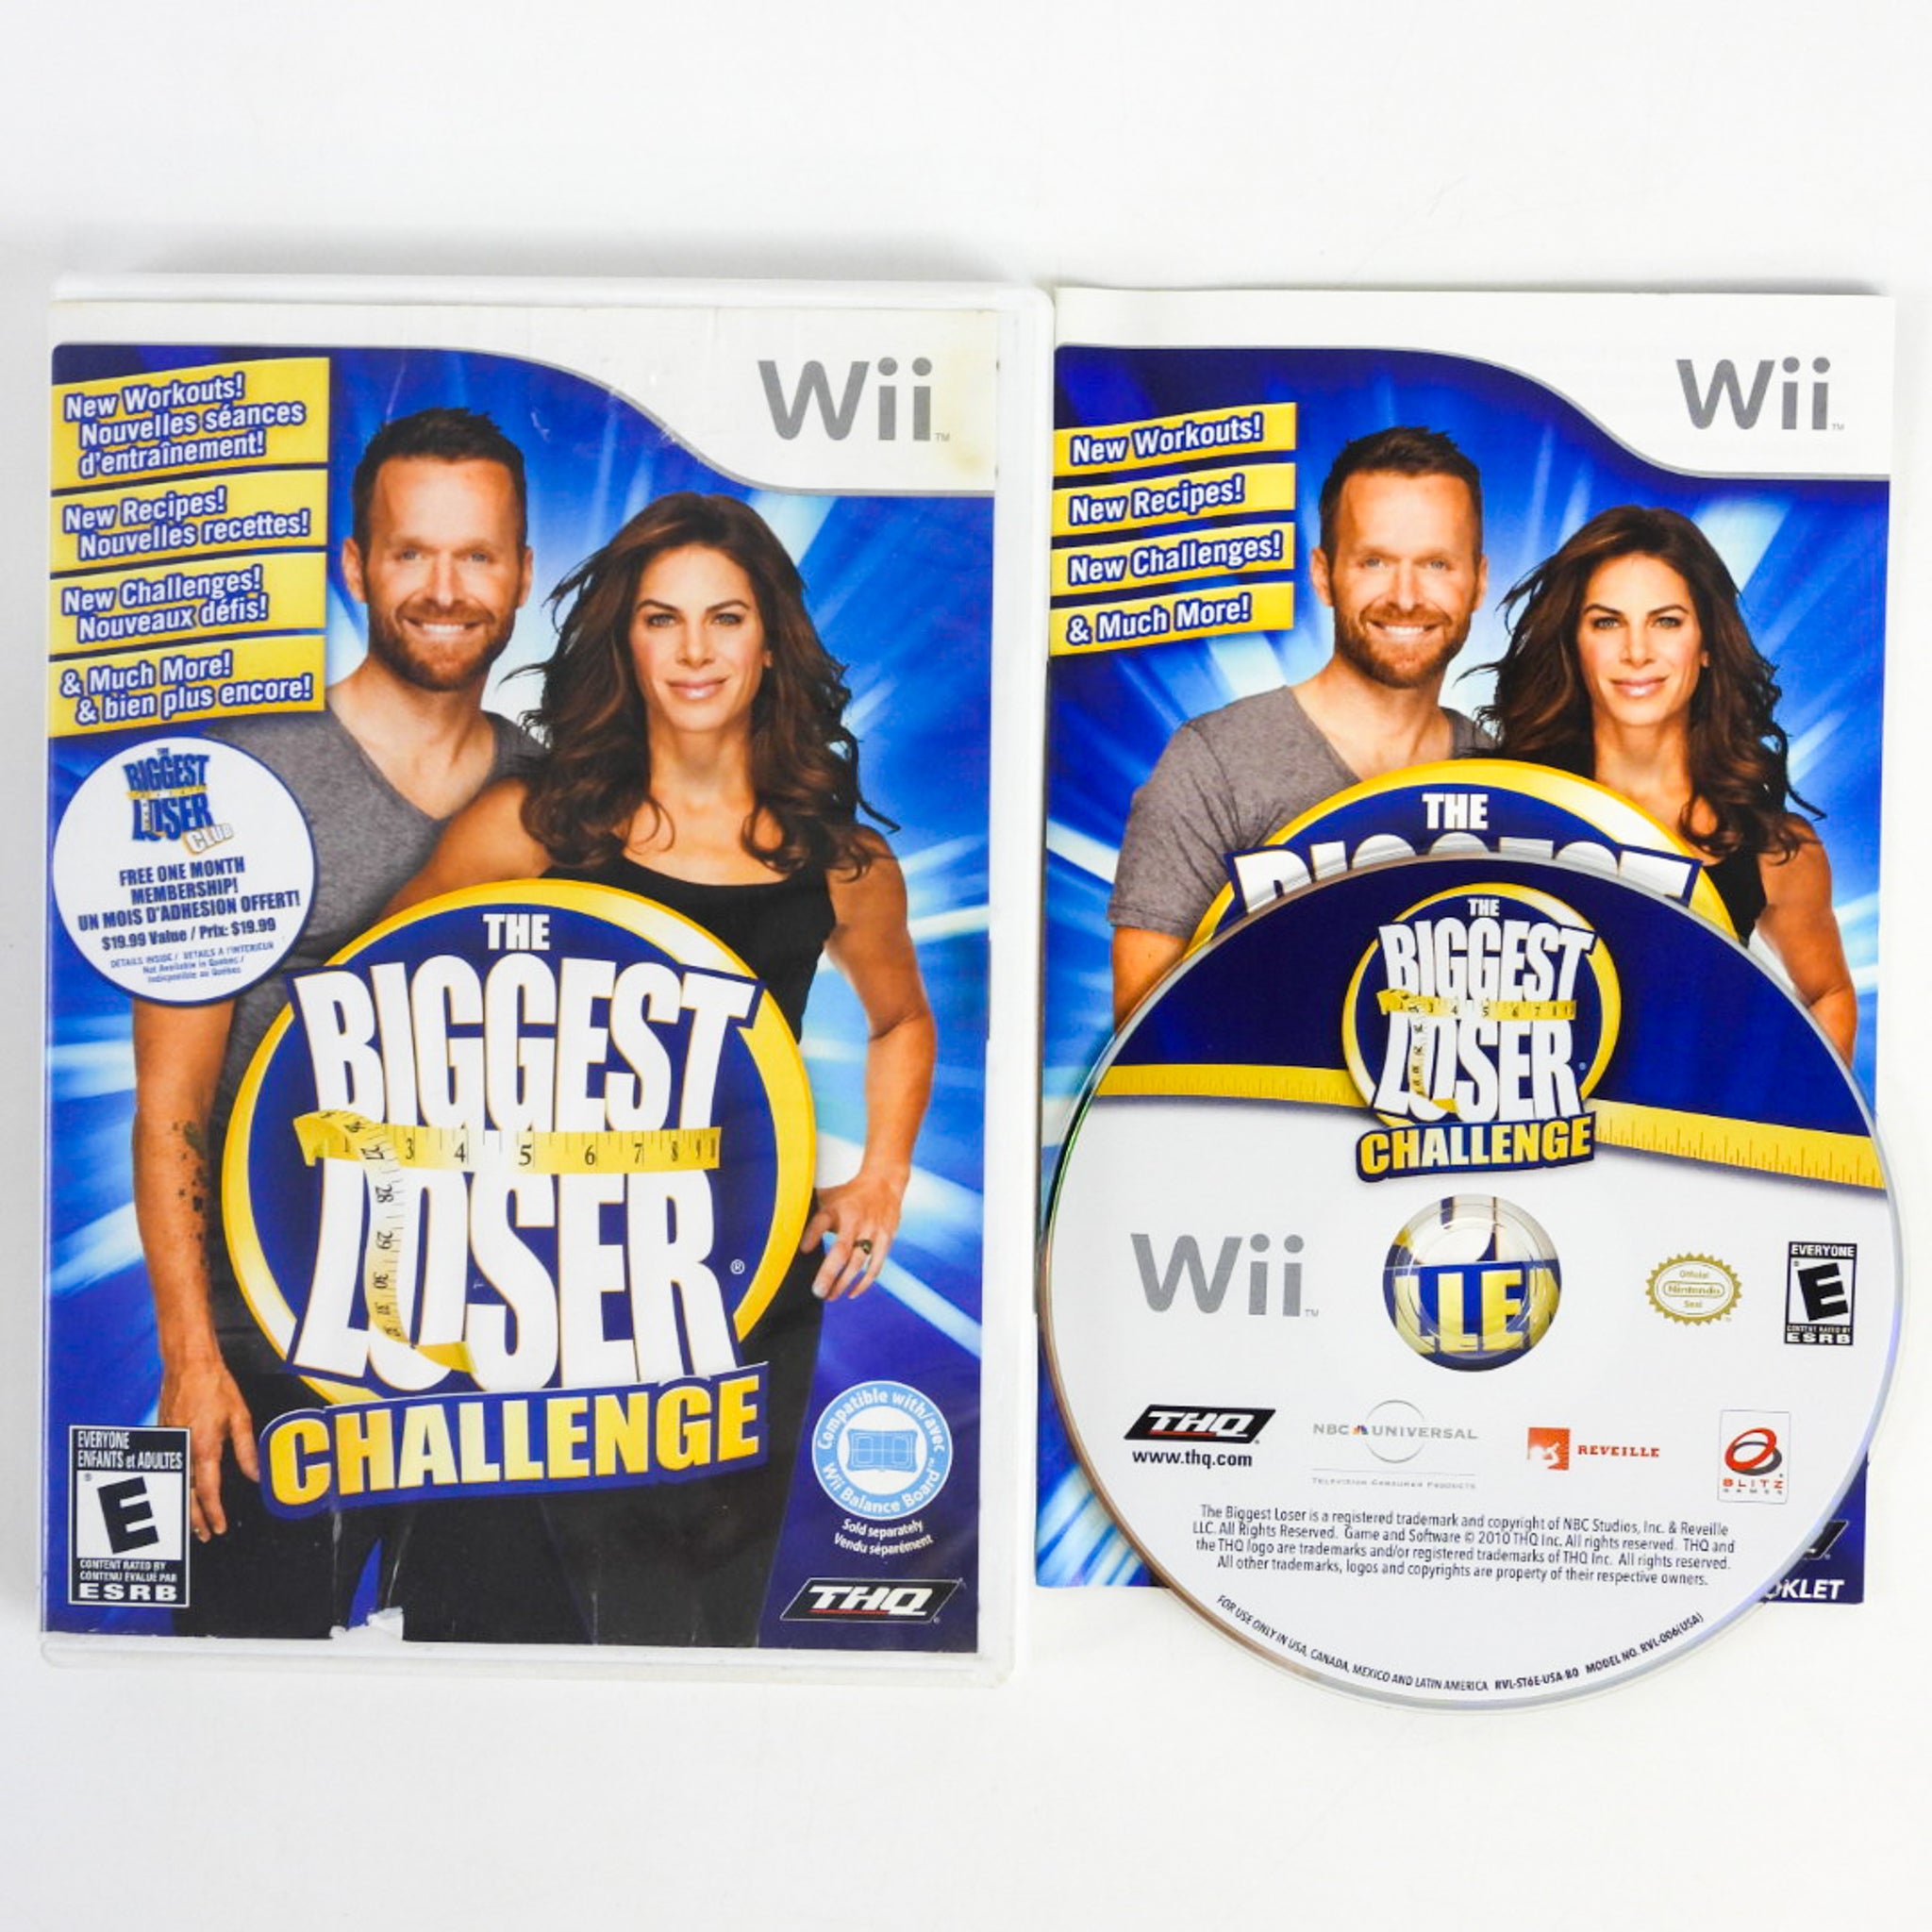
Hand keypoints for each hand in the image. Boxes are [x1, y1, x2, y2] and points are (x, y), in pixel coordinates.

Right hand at [159, 1354, 257, 1539]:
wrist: (188, 1364)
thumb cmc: (215, 1386)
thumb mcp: (240, 1417)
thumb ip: (246, 1450)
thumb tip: (255, 1475)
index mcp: (204, 1447)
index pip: (208, 1490)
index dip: (214, 1512)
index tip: (220, 1527)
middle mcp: (183, 1450)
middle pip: (186, 1495)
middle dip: (195, 1518)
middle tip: (204, 1535)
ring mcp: (168, 1445)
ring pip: (174, 1485)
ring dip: (182, 1506)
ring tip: (191, 1523)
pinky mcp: (161, 1438)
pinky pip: (167, 1469)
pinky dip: (173, 1486)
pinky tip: (179, 1493)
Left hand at [801, 1168, 907, 1299]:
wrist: (884, 1182)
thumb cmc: (850, 1194)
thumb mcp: (828, 1198)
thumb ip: (812, 1216)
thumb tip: (789, 1233)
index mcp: (839, 1209)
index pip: (822, 1223)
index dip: (812, 1236)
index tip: (803, 1251)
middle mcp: (856, 1221)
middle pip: (842, 1251)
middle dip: (829, 1274)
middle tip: (817, 1291)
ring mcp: (873, 1231)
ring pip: (858, 1263)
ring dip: (844, 1282)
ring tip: (830, 1296)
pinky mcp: (886, 1239)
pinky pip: (875, 1265)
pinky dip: (865, 1282)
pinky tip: (852, 1293)